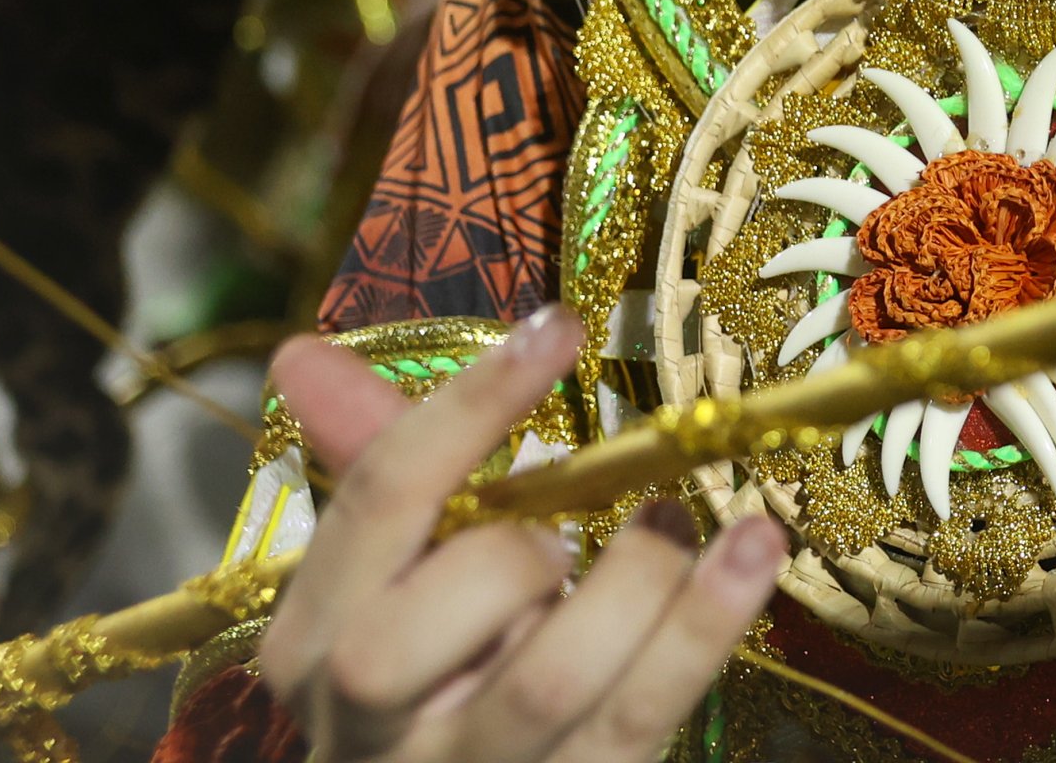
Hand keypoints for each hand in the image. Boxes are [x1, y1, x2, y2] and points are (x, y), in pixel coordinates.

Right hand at [257, 310, 782, 762]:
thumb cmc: (434, 669)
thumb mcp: (393, 582)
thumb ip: (379, 469)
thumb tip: (300, 353)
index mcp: (315, 640)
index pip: (374, 505)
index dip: (468, 410)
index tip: (558, 330)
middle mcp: (368, 723)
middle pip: (401, 641)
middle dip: (505, 555)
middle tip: (570, 521)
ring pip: (546, 682)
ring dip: (634, 578)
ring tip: (678, 518)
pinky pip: (641, 713)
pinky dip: (706, 625)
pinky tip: (755, 548)